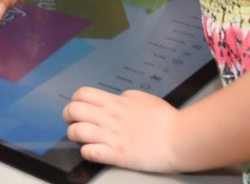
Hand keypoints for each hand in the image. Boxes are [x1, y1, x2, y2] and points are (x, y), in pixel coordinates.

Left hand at [64, 86, 180, 172]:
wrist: (181, 137)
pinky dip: (86, 152)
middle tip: (73, 123)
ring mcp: (112, 136)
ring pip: (76, 131)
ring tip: (80, 139)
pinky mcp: (117, 155)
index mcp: (115, 102)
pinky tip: (92, 152)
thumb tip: (119, 97)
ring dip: (74, 135)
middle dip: (68, 117)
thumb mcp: (144, 98)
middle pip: (73, 110)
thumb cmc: (166, 118)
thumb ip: (127, 97)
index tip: (79, 108)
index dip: (75, 100)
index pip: (82, 94)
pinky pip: (90, 152)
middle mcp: (109, 117)